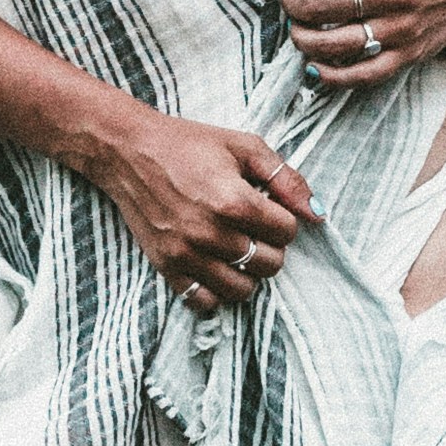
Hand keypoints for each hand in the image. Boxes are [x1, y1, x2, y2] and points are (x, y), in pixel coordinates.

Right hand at [88, 109, 319, 311]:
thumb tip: (317, 213)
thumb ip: (286, 178)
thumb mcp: (244, 146)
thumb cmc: (189, 144)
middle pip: (270, 264)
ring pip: (242, 290)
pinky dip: (215, 290)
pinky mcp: (165, 266)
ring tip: (237, 248)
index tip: (268, 208)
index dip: (284, 219)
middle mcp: (210, 233)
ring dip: (247, 271)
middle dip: (270, 246)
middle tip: (253, 228)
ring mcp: (186, 254)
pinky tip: (214, 266)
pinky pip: (204, 301)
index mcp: (234, 201)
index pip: (287, 232)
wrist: (129, 151)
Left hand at [275, 0, 445, 91]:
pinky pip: (363, 74)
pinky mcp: (407, 55)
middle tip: (286, 1)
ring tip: (297, 29)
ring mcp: (402, 28)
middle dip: (294, 4)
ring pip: (338, 42)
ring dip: (305, 39)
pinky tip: (314, 67)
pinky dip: (333, 75)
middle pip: (326, 6)